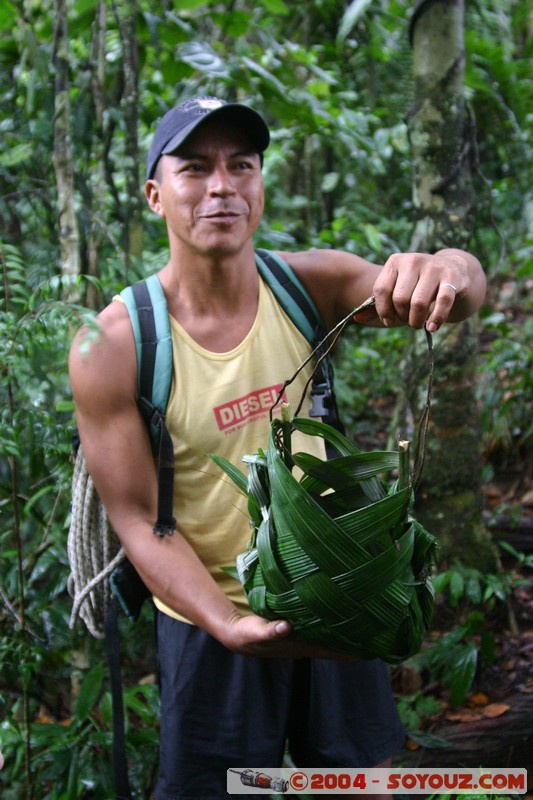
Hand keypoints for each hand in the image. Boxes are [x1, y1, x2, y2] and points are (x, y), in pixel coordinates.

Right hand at [221, 612, 355, 659]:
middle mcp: (304, 645)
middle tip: (375, 638)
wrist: (237, 635)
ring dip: (342, 635)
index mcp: (299, 646)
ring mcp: (300, 639)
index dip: (346, 652)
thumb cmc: (249, 634)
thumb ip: (271, 630)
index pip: (328, 650)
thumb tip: (285, 627)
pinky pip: (317, 628)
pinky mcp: (296, 631)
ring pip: (327, 637)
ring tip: (363, 628)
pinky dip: (329, 625)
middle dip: (351, 643)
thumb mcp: (257, 631)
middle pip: (333, 646)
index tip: (368, 651)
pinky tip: (337, 618)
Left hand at [370, 250, 470, 331]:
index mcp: (395, 262)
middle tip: (408, 321)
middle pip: (400, 299)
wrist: (452, 269)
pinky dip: (437, 318)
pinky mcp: (452, 276)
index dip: (383, 311)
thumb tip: (357, 319)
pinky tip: (432, 327)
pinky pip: (443, 301)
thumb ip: (377, 304)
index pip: (381, 290)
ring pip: (419, 302)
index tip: (389, 321)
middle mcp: (413, 260)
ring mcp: (433, 267)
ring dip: (416, 321)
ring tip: (419, 325)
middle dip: (402, 317)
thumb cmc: (418, 285)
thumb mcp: (396, 289)